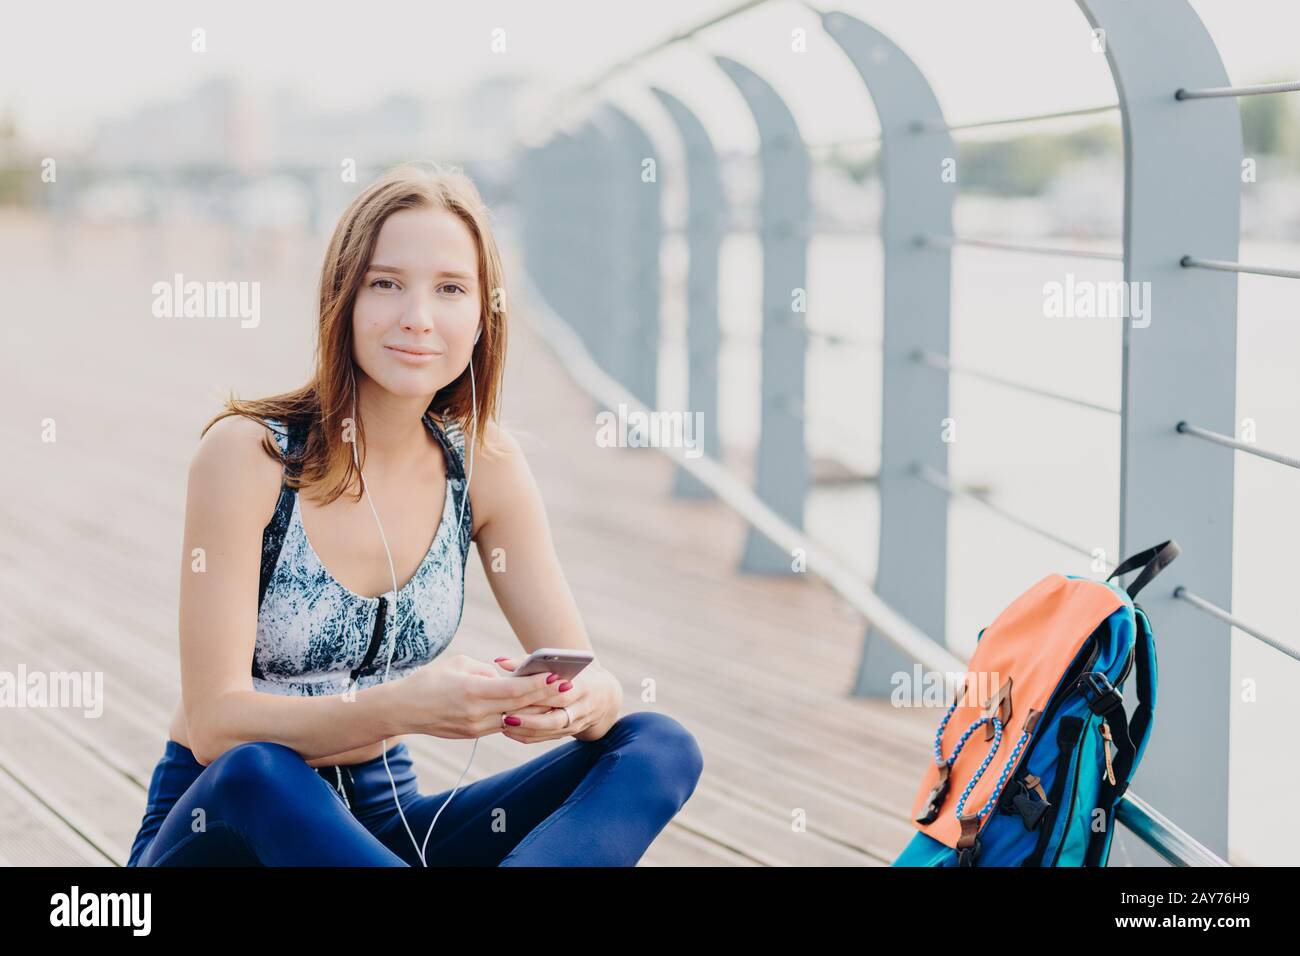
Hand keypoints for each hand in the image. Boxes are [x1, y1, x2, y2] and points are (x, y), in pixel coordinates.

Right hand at [397, 653, 565, 740]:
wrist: (403, 710)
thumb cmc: (429, 680)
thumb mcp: (459, 665)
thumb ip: (487, 671)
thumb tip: (507, 676)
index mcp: (474, 692)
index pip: (516, 690)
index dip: (540, 684)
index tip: (558, 675)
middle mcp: (478, 714)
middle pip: (521, 707)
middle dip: (547, 697)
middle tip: (568, 687)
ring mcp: (476, 728)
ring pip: (514, 719)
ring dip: (536, 709)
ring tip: (557, 698)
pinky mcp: (473, 735)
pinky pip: (502, 724)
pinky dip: (518, 716)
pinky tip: (533, 708)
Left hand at [493, 655, 620, 743]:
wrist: (603, 696)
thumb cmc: (575, 674)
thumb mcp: (561, 663)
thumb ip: (530, 661)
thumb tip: (501, 662)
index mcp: (584, 687)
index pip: (563, 694)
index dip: (542, 696)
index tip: (518, 695)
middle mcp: (582, 709)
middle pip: (555, 717)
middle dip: (530, 717)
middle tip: (506, 715)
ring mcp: (577, 724)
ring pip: (549, 731)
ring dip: (525, 729)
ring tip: (504, 723)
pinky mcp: (568, 733)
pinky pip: (545, 738)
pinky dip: (526, 736)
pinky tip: (509, 731)